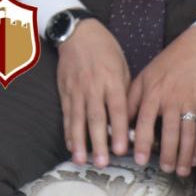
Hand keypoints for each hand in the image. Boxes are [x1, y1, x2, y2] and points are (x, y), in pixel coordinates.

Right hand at [56, 19, 130, 167]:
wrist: (78, 33)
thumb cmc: (105, 50)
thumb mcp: (122, 66)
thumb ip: (125, 92)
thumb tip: (130, 119)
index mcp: (112, 80)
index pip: (116, 108)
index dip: (118, 130)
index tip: (122, 149)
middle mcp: (93, 86)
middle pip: (95, 118)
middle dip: (98, 142)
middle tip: (102, 162)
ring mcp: (76, 89)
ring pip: (77, 119)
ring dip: (79, 142)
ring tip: (81, 160)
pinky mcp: (64, 91)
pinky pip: (67, 114)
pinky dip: (68, 131)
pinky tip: (71, 145)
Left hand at [127, 25, 195, 176]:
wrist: (195, 51)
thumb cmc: (165, 65)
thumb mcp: (143, 78)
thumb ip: (132, 99)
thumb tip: (120, 122)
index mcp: (153, 93)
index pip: (146, 122)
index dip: (143, 142)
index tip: (139, 160)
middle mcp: (171, 99)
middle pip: (169, 132)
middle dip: (167, 154)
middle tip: (164, 170)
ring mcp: (190, 103)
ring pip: (187, 134)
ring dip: (184, 155)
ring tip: (180, 172)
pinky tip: (194, 159)